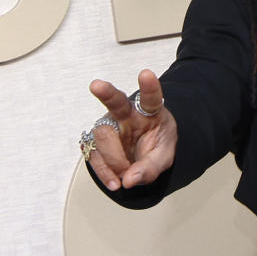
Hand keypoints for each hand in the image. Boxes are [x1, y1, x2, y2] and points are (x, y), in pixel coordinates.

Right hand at [86, 69, 176, 190]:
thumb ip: (149, 168)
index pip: (151, 98)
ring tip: (125, 176)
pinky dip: (104, 171)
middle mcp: (127, 114)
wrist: (144, 154)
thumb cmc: (156, 147)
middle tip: (96, 85)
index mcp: (150, 112)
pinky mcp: (95, 139)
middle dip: (107, 93)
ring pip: (103, 136)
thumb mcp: (163, 158)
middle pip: (117, 102)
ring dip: (113, 160)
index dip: (149, 87)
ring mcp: (109, 125)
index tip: (146, 74)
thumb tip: (129, 179)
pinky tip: (114, 181)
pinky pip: (93, 154)